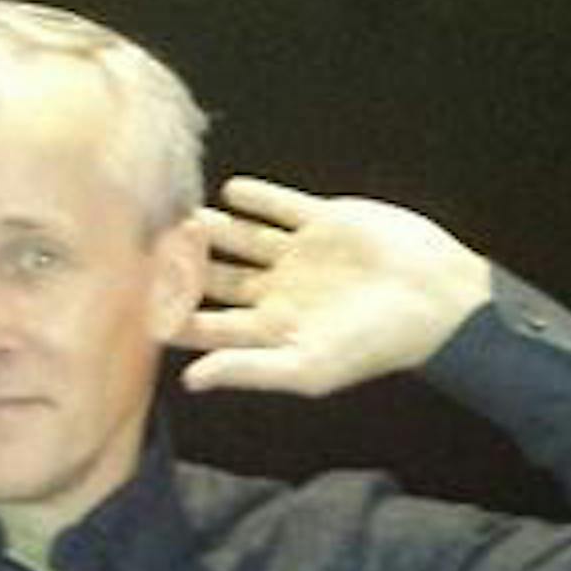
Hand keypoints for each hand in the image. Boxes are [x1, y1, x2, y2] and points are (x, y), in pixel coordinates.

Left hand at [174, 177, 491, 401]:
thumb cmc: (369, 345)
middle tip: (151, 250)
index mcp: (271, 330)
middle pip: (219, 280)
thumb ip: (246, 368)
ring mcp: (300, 257)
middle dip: (187, 267)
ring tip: (184, 216)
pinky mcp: (323, 222)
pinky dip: (258, 199)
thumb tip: (191, 380)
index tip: (141, 305)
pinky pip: (282, 207)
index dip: (178, 316)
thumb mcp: (304, 366)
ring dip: (215, 229)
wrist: (429, 298)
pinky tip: (231, 190)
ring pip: (244, 241)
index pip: (211, 325)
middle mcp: (279, 294)